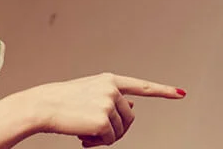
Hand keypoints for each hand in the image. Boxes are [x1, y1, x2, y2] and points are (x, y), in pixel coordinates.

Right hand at [23, 72, 184, 146]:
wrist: (42, 106)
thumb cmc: (62, 101)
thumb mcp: (90, 94)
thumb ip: (112, 98)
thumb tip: (133, 106)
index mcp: (109, 80)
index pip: (141, 86)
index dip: (163, 91)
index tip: (180, 93)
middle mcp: (112, 89)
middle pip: (130, 118)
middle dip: (116, 129)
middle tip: (95, 133)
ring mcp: (108, 103)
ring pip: (120, 131)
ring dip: (105, 138)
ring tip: (86, 134)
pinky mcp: (103, 120)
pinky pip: (109, 140)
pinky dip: (97, 144)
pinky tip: (83, 138)